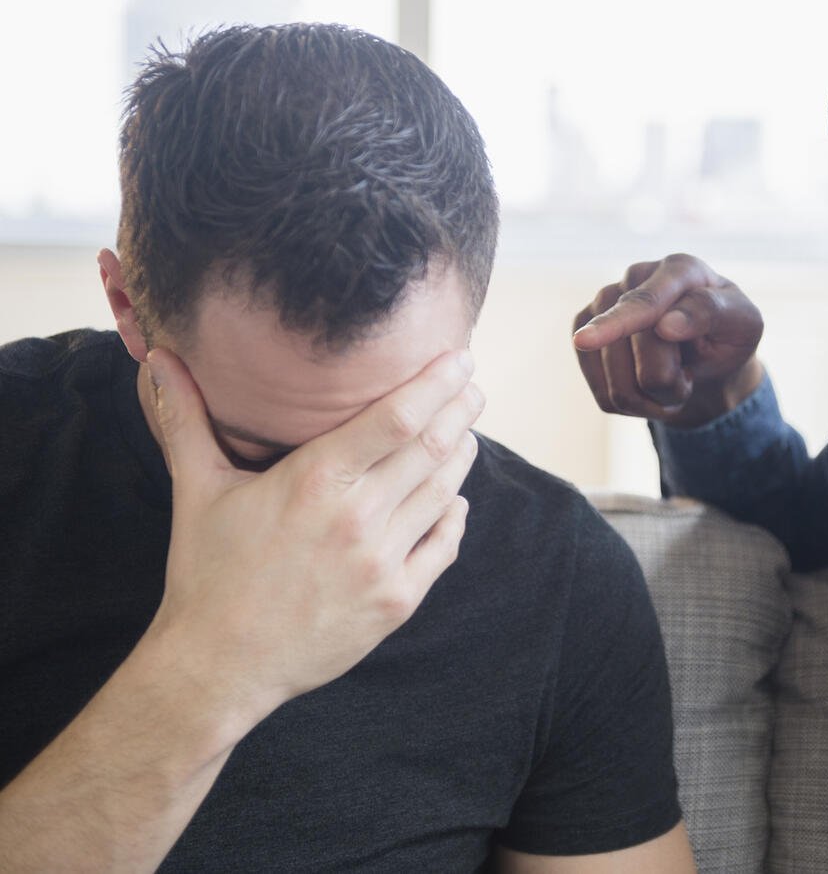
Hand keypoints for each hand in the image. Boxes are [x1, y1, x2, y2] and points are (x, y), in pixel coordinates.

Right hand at [141, 346, 482, 728]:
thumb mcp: (198, 490)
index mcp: (315, 481)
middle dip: (460, 411)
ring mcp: (382, 562)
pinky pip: (444, 546)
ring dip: (461, 456)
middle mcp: (357, 517)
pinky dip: (455, 515)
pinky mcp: (397, 602)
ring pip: (444, 493)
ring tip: (464, 433)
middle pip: (432, 448)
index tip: (460, 359)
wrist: (218, 666)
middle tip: (471, 389)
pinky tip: (455, 499)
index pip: (396, 418)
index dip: (436, 383)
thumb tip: (159, 359)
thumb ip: (187, 420)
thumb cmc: (207, 573)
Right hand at [572, 254, 763, 427]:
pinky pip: (604, 394)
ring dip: (654, 399)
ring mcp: (602, 304)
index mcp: (680, 268)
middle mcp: (635, 277)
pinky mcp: (582, 332)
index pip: (646, 304)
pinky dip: (634, 406)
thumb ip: (711, 313)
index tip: (585, 342)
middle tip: (691, 375)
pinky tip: (648, 387)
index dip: (619, 324)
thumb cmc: (729, 333)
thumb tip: (665, 325)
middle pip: (637, 353)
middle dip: (672, 382)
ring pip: (618, 383)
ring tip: (673, 379)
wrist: (707, 352)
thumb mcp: (745, 323)